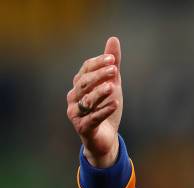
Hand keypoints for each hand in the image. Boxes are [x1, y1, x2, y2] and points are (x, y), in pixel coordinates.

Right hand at [67, 36, 122, 167]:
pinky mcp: (83, 128)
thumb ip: (112, 64)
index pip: (86, 69)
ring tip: (113, 87)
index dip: (98, 63)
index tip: (112, 59)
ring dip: (100, 93)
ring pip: (86, 101)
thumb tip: (113, 39)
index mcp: (79, 85)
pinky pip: (93, 118)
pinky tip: (115, 104)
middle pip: (84, 83)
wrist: (106, 138)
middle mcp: (74, 97)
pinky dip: (104, 111)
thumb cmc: (106, 108)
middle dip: (99, 76)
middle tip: (115, 70)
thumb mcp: (113, 84)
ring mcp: (76, 113)